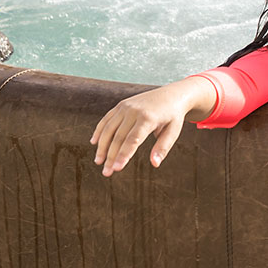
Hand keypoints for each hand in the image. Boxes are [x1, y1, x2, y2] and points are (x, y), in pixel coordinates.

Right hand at [90, 77, 215, 176]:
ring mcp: (126, 106)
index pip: (133, 140)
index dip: (124, 155)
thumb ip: (163, 147)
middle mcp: (134, 111)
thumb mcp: (173, 131)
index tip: (117, 168)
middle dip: (111, 156)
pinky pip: (107, 119)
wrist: (172, 94)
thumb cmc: (173, 116)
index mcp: (148, 118)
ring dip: (102, 146)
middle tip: (106, 173)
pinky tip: (94, 143)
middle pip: (118, 137)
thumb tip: (155, 164)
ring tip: (98, 162)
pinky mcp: (121, 105)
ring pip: (109, 128)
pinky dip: (99, 130)